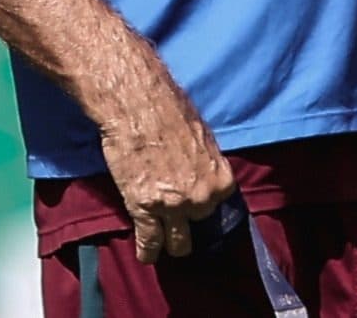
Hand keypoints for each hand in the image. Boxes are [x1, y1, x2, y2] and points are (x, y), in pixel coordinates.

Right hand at [95, 65, 237, 262]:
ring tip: (164, 244)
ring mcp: (173, 207)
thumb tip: (202, 170)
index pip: (220, 207)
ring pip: (179, 243)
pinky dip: (147, 251)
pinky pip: (149, 243)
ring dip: (171, 243)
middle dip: (189, 221)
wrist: (136, 103)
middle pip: (200, 224)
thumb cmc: (168, 109)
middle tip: (177, 218)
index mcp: (220, 178)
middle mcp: (201, 198)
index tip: (197, 209)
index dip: (205, 205)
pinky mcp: (144, 209)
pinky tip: (146, 255)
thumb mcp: (201, 136)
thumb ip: (205, 163)